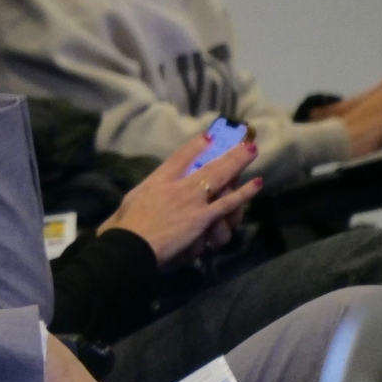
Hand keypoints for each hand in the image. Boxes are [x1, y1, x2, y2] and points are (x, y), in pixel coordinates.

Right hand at [97, 132, 263, 265]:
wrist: (130, 246)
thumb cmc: (125, 226)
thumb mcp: (130, 201)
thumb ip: (146, 194)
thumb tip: (149, 193)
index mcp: (158, 180)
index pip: (179, 157)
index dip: (195, 145)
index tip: (210, 136)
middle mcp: (178, 186)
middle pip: (208, 164)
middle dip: (229, 152)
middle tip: (246, 142)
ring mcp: (193, 201)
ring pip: (223, 179)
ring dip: (238, 165)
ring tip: (251, 153)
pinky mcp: (202, 218)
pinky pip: (228, 203)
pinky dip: (243, 193)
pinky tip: (256, 183)